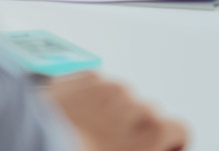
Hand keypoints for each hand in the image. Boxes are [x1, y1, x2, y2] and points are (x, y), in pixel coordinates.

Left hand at [48, 73, 188, 150]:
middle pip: (150, 112)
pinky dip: (95, 97)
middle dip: (140, 126)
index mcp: (152, 131)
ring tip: (94, 131)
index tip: (161, 148)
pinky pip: (100, 85)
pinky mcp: (85, 76)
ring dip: (116, 110)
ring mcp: (109, 87)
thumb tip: (154, 144)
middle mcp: (135, 104)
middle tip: (118, 144)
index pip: (180, 128)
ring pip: (124, 97)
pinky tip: (81, 116)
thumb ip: (147, 147)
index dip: (171, 142)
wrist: (38, 143)